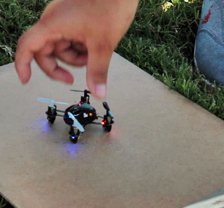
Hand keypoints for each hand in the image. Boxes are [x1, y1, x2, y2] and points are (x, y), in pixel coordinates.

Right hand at [15, 0, 138, 97]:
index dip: (23, 64)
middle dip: (58, 67)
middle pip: (45, 51)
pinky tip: (94, 47)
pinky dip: (80, 49)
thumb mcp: (103, 45)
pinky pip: (70, 40)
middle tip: (71, 80)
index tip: (26, 80)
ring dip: (74, 58)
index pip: (28, 45)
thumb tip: (97, 93)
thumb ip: (97, 71)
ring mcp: (64, 20)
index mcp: (53, 24)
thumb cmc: (111, 7)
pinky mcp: (73, 20)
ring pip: (61, 48)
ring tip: (93, 55)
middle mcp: (54, 21)